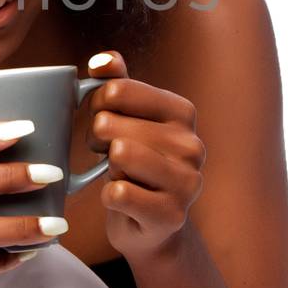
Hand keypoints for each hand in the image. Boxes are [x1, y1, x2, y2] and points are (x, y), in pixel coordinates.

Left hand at [85, 50, 206, 263]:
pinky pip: (118, 193)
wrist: (153, 226)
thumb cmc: (136, 164)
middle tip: (108, 153)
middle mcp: (192, 144)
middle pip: (110, 124)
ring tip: (117, 173)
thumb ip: (117, 83)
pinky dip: (109, 197)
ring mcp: (187, 181)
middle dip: (96, 139)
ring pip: (118, 155)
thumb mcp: (129, 118)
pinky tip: (123, 200)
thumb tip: (101, 61)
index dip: (97, 104)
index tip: (104, 118)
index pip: (118, 89)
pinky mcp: (172, 214)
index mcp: (182, 112)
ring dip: (105, 168)